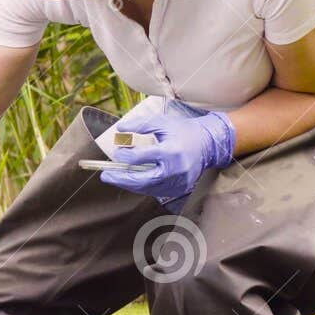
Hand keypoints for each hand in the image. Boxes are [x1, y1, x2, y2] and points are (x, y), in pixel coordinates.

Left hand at [99, 103, 236, 202]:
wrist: (209, 143)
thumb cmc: (184, 131)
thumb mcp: (162, 123)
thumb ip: (140, 125)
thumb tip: (120, 129)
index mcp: (171, 152)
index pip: (142, 158)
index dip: (126, 156)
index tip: (117, 153)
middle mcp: (176, 169)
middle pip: (144, 179)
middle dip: (122, 179)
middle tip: (106, 176)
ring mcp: (179, 181)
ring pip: (149, 188)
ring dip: (130, 184)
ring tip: (116, 178)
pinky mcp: (180, 188)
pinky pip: (157, 190)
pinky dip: (143, 186)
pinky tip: (132, 181)